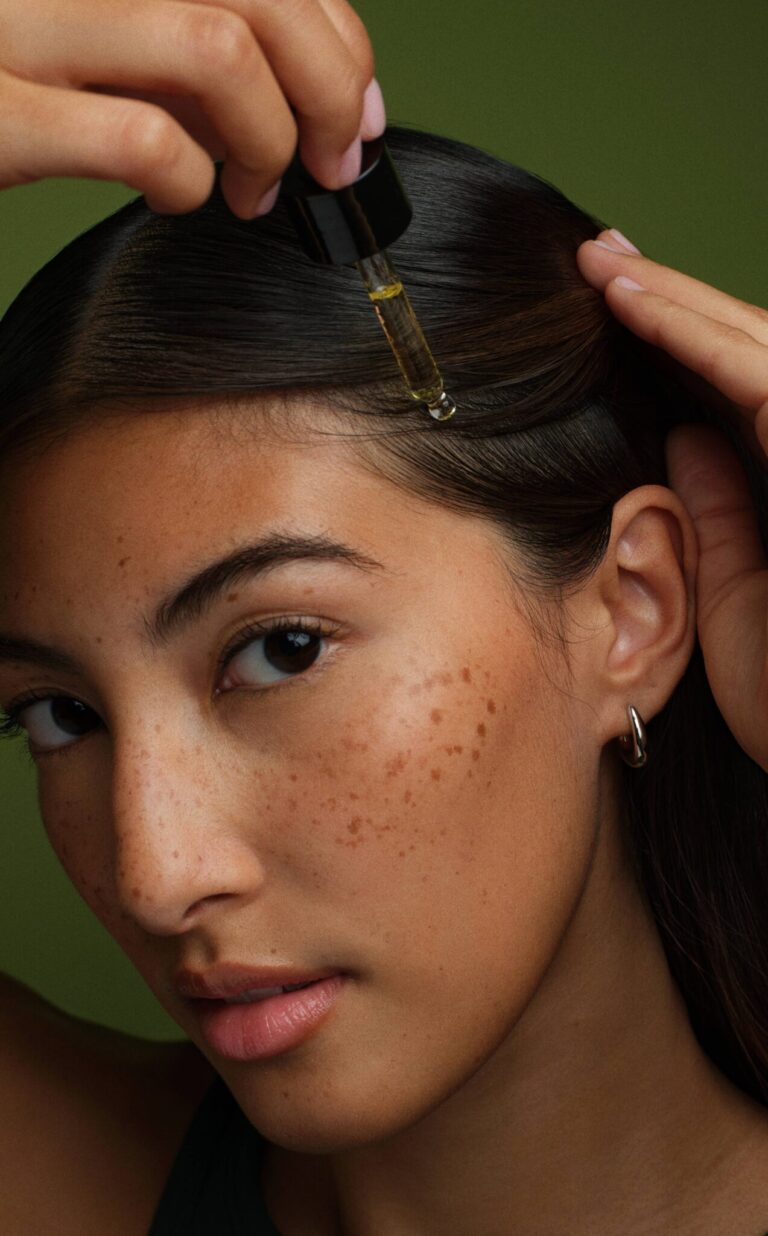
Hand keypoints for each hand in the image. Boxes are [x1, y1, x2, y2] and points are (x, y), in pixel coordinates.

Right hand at [0, 0, 384, 217]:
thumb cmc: (6, 62)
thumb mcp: (100, 27)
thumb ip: (185, 38)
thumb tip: (310, 95)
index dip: (340, 38)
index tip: (355, 112)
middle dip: (332, 92)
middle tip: (330, 163)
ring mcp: (22, 19)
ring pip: (219, 52)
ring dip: (268, 141)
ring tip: (252, 190)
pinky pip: (142, 141)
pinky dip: (187, 184)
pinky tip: (176, 198)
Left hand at [577, 231, 767, 771]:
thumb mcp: (732, 595)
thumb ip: (719, 512)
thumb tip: (684, 436)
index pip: (733, 397)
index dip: (677, 345)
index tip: (613, 309)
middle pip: (746, 356)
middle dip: (673, 302)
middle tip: (602, 257)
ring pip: (757, 349)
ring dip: (677, 300)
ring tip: (605, 263)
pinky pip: (762, 382)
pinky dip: (698, 335)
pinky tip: (638, 302)